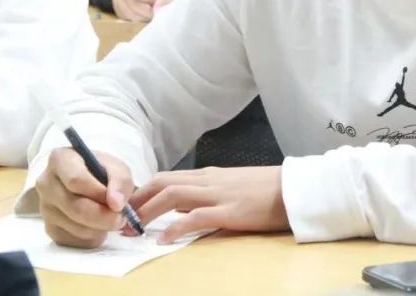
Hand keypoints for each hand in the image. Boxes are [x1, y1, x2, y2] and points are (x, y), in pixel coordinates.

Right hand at [36, 147, 134, 248]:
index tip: (119, 203)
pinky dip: (92, 237)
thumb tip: (116, 204)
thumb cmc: (100, 171)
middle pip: (75, 208)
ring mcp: (45, 208)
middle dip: (104, 217)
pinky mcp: (49, 229)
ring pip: (76, 227)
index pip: (76, 180)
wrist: (86, 182)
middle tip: (122, 218)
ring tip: (111, 218)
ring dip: (100, 228)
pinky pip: (75, 240)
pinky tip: (97, 225)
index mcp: (60, 160)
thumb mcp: (115, 166)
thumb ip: (120, 181)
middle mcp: (46, 184)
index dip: (100, 194)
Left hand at [127, 166, 287, 243]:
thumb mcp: (231, 187)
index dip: (142, 192)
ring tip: (133, 229)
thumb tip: (181, 209)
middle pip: (162, 183)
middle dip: (136, 200)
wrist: (295, 189)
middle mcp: (208, 180)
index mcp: (208, 175)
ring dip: (147, 212)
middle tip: (120, 220)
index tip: (126, 209)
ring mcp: (218, 194)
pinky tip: (163, 239)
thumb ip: (206, 195)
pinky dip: (176, 227)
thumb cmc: (266, 190)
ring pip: (172, 195)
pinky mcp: (230, 211)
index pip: (165, 178)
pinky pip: (196, 216)